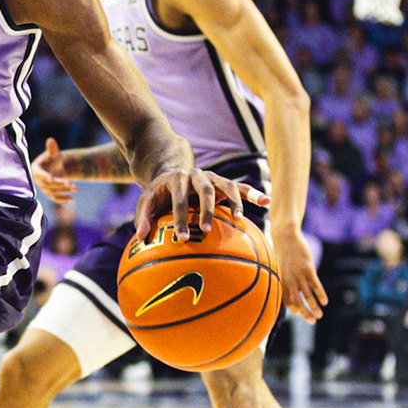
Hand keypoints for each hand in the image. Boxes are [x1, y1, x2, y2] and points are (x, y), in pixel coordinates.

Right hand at [32, 138, 76, 200]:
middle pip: (48, 184)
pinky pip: (56, 198)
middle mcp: (38, 181)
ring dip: (64, 190)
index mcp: (35, 170)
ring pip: (54, 191)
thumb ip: (52, 148)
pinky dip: (63, 199)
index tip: (51, 178)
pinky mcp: (50, 194)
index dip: (44, 176)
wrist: (56, 167)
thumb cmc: (53, 158)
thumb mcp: (53, 153)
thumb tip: (50, 140)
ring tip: (76, 188)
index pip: (39, 174)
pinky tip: (72, 199)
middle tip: (70, 182)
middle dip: (59, 183)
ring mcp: (44, 188)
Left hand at [134, 169, 268, 240]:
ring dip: (234, 202)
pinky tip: (267, 202)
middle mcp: (196, 176)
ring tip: (240, 219)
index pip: (179, 199)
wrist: (172, 169)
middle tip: (208, 229)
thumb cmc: (159, 192)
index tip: (183, 237)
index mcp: (176, 179)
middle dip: (207, 210)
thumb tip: (140, 237)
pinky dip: (254, 194)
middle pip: (205, 190)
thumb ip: (142, 216)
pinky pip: (240, 188)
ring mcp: (212, 178)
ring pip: (227, 186)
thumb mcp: (146, 200)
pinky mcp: (223, 183)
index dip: (181, 217)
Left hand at [270, 220, 327, 322]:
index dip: (294, 310)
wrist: (286, 237)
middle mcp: (289, 281)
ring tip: (320, 315)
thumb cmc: (283, 253)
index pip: (286, 301)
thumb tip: (290, 289)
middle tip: (313, 321)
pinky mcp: (308, 269)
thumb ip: (284, 279)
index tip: (301, 314)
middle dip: (305, 314)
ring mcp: (298, 275)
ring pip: (307, 296)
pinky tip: (325, 301)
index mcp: (281, 282)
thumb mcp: (280, 267)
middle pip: (297, 302)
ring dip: (314, 307)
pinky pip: (315, 285)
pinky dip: (320, 294)